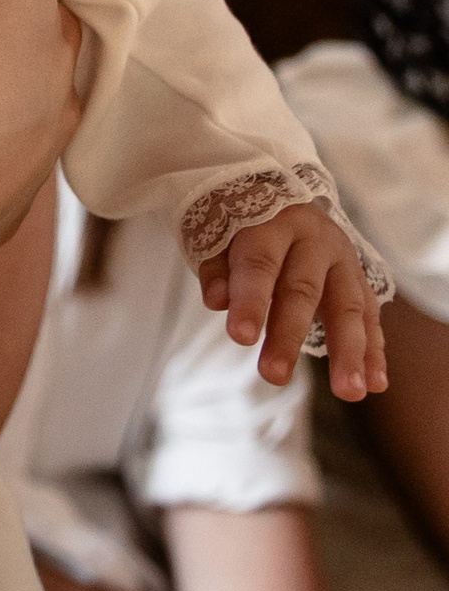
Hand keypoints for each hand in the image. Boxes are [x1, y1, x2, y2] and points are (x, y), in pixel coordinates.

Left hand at [200, 203, 387, 399]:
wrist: (280, 199)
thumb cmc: (240, 225)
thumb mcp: (218, 235)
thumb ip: (216, 268)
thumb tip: (217, 302)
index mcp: (272, 222)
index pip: (260, 264)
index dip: (251, 300)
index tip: (241, 338)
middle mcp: (314, 239)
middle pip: (302, 291)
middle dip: (289, 336)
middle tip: (274, 377)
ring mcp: (342, 260)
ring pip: (348, 307)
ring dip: (349, 353)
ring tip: (349, 392)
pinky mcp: (359, 279)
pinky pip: (370, 317)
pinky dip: (373, 351)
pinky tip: (375, 383)